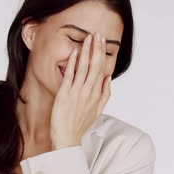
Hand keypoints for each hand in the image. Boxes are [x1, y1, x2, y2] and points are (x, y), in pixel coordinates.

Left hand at [50, 32, 111, 149]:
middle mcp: (89, 92)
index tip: (103, 41)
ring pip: (84, 68)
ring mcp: (77, 93)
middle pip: (95, 66)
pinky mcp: (64, 95)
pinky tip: (74, 52)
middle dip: (97, 49)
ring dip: (86, 52)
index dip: (103, 54)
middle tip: (98, 34)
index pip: (102, 69)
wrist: (67, 139)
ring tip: (88, 38)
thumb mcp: (97, 110)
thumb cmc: (80, 125)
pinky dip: (73, 63)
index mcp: (97, 95)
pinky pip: (70, 76)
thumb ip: (104, 93)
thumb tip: (108, 77)